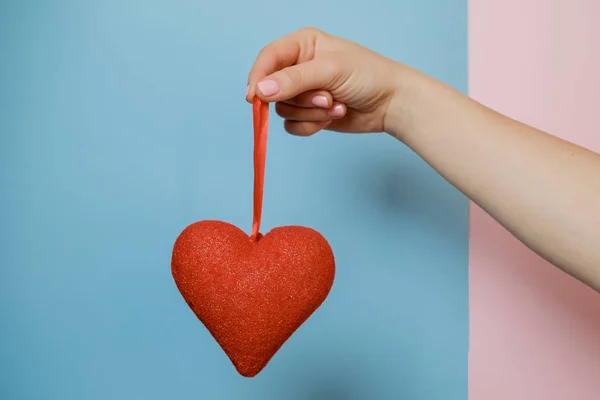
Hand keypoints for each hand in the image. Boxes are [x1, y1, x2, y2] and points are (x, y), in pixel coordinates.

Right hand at [246, 27, 408, 136]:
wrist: (392, 103)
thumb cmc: (368, 76)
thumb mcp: (329, 71)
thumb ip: (293, 80)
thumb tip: (259, 92)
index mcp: (302, 44)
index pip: (268, 58)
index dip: (259, 77)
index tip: (254, 98)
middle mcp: (299, 67)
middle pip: (274, 89)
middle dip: (301, 99)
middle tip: (326, 98)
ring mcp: (304, 93)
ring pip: (284, 110)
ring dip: (311, 113)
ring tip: (335, 105)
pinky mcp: (309, 114)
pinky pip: (293, 125)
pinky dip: (312, 125)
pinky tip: (334, 116)